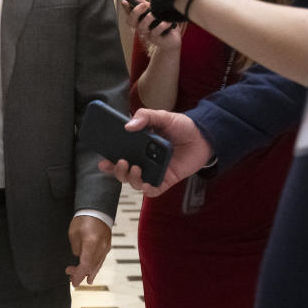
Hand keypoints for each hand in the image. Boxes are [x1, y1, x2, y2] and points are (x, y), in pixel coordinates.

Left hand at [65, 215, 111, 286]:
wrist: (97, 210)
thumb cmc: (83, 219)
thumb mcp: (74, 233)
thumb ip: (76, 249)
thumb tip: (78, 258)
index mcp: (91, 243)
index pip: (85, 265)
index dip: (79, 275)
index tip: (73, 281)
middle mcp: (101, 247)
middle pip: (91, 267)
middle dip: (81, 274)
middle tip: (70, 277)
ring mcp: (106, 247)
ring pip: (97, 265)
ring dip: (88, 273)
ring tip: (81, 280)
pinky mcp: (107, 246)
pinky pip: (100, 260)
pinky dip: (95, 268)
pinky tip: (92, 275)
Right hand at [97, 108, 212, 194]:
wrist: (204, 136)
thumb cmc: (182, 126)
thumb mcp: (162, 116)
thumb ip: (145, 117)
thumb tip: (128, 126)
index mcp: (139, 147)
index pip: (119, 155)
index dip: (109, 161)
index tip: (102, 160)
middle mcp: (144, 161)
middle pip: (124, 172)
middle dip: (117, 171)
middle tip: (119, 162)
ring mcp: (154, 171)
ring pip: (135, 182)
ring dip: (131, 178)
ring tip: (135, 167)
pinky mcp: (166, 180)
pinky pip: (153, 190)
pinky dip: (147, 189)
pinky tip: (146, 184)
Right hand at [122, 0, 181, 52]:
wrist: (173, 36)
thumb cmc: (161, 21)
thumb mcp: (152, 10)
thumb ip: (142, 3)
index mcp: (138, 19)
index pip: (128, 13)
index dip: (125, 8)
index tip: (125, 1)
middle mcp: (140, 26)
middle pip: (130, 21)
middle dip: (136, 12)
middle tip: (144, 4)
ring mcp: (146, 33)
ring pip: (142, 27)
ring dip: (148, 18)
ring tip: (155, 13)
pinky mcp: (154, 39)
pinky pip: (155, 32)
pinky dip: (161, 26)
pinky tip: (167, 22)